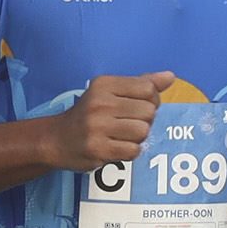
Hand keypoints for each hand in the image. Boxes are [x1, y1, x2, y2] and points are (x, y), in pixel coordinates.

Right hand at [50, 72, 169, 173]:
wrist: (56, 139)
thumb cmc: (89, 114)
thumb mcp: (110, 92)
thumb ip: (141, 84)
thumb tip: (170, 77)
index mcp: (104, 84)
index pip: (148, 89)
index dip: (151, 100)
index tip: (138, 106)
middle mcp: (100, 103)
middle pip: (149, 111)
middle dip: (144, 120)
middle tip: (129, 123)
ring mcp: (98, 127)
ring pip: (143, 131)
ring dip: (138, 137)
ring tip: (122, 136)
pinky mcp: (98, 149)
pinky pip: (133, 150)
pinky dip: (130, 151)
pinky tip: (117, 147)